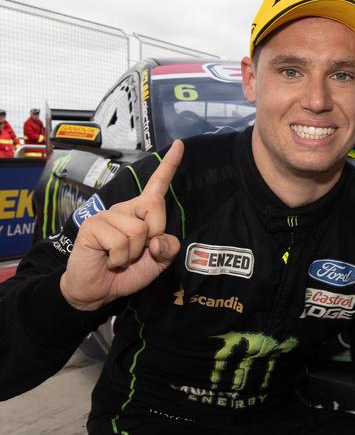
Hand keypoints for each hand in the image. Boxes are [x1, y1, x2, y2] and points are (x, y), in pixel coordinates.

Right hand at [60, 140, 183, 310]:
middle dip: (154, 233)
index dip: (170, 165)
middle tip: (138, 251)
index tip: (181, 144)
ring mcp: (108, 215)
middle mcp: (126, 208)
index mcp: (142, 212)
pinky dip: (119, 258)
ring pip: (138, 230)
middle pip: (155, 206)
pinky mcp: (93, 226)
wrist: (99, 290)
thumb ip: (168, 247)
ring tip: (120, 258)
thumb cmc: (129, 271)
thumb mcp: (158, 261)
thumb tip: (156, 238)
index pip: (158, 185)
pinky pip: (120, 242)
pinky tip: (109, 260)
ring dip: (133, 253)